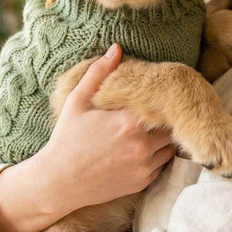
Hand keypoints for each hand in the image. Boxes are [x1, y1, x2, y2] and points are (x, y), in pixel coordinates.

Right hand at [34, 43, 175, 213]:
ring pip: (171, 147)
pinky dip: (158, 155)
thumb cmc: (67, 139)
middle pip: (172, 126)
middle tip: (161, 110)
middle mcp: (142, 145)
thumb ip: (98, 73)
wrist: (59, 182)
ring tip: (154, 128)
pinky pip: (163, 165)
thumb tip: (116, 49)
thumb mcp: (77, 102)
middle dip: (168, 118)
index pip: (164, 105)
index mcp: (129, 121)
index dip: (165, 98)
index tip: (161, 94)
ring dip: (165, 137)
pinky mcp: (142, 182)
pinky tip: (144, 147)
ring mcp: (144, 166)